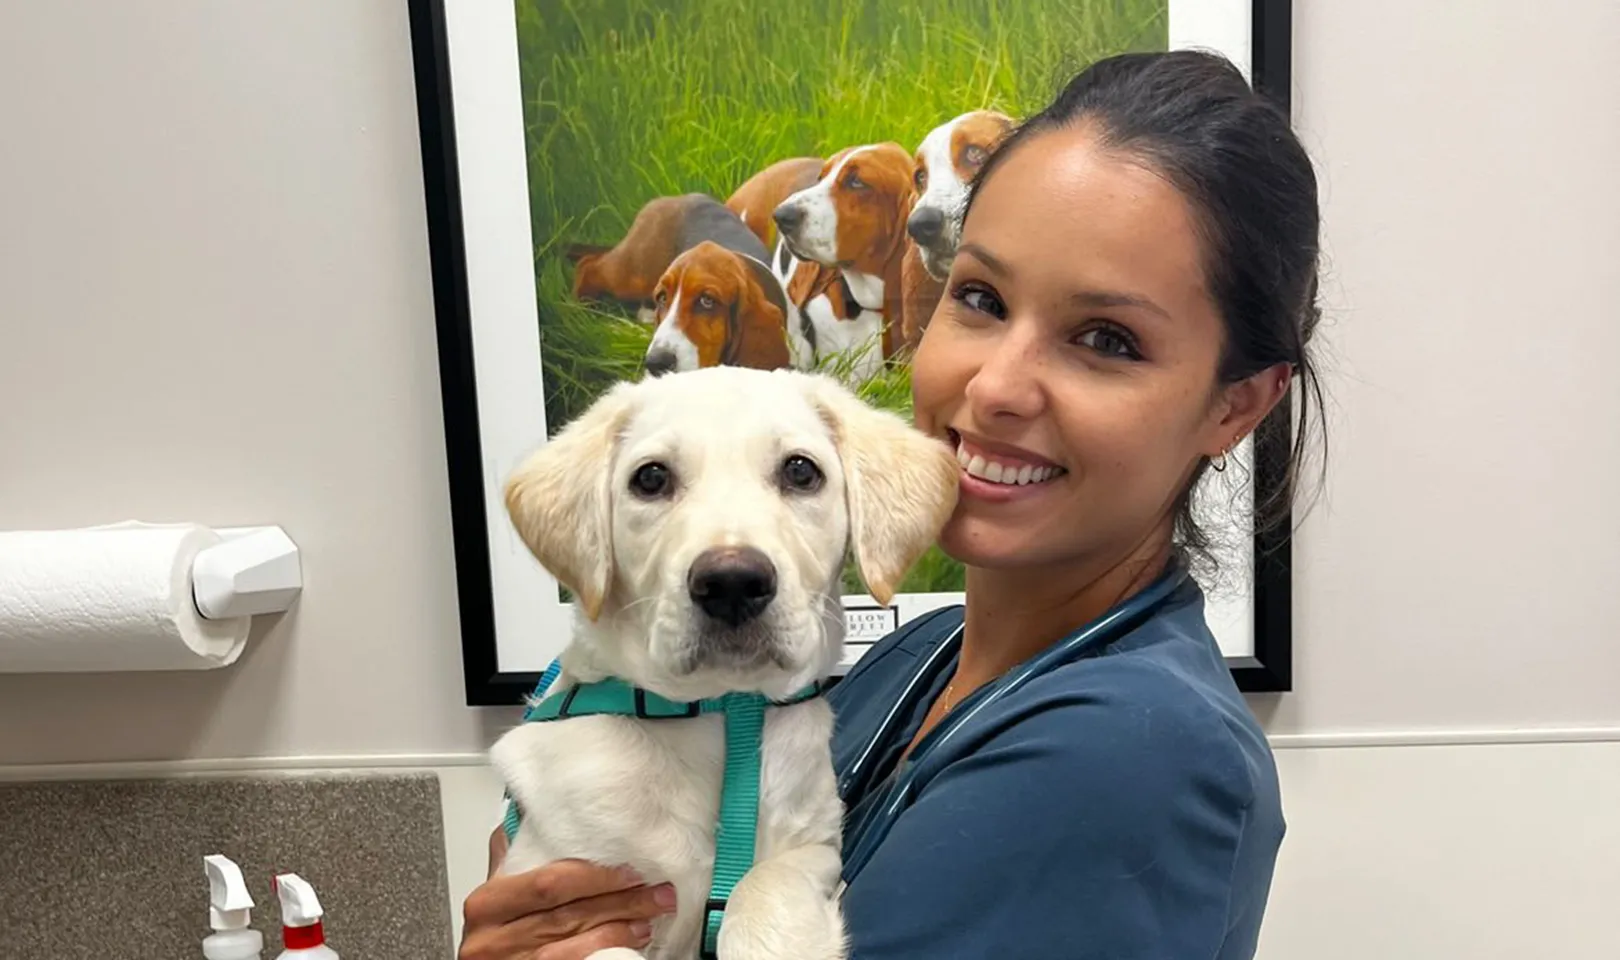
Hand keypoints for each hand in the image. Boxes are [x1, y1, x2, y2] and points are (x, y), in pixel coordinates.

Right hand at [459, 858, 677, 959]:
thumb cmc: (494, 934)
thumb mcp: (495, 896)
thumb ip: (513, 860)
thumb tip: (535, 813)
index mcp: (486, 905)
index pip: (548, 883)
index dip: (594, 876)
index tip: (631, 866)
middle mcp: (494, 940)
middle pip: (570, 914)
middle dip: (621, 899)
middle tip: (658, 889)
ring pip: (578, 944)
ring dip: (622, 927)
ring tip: (651, 914)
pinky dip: (610, 952)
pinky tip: (633, 942)